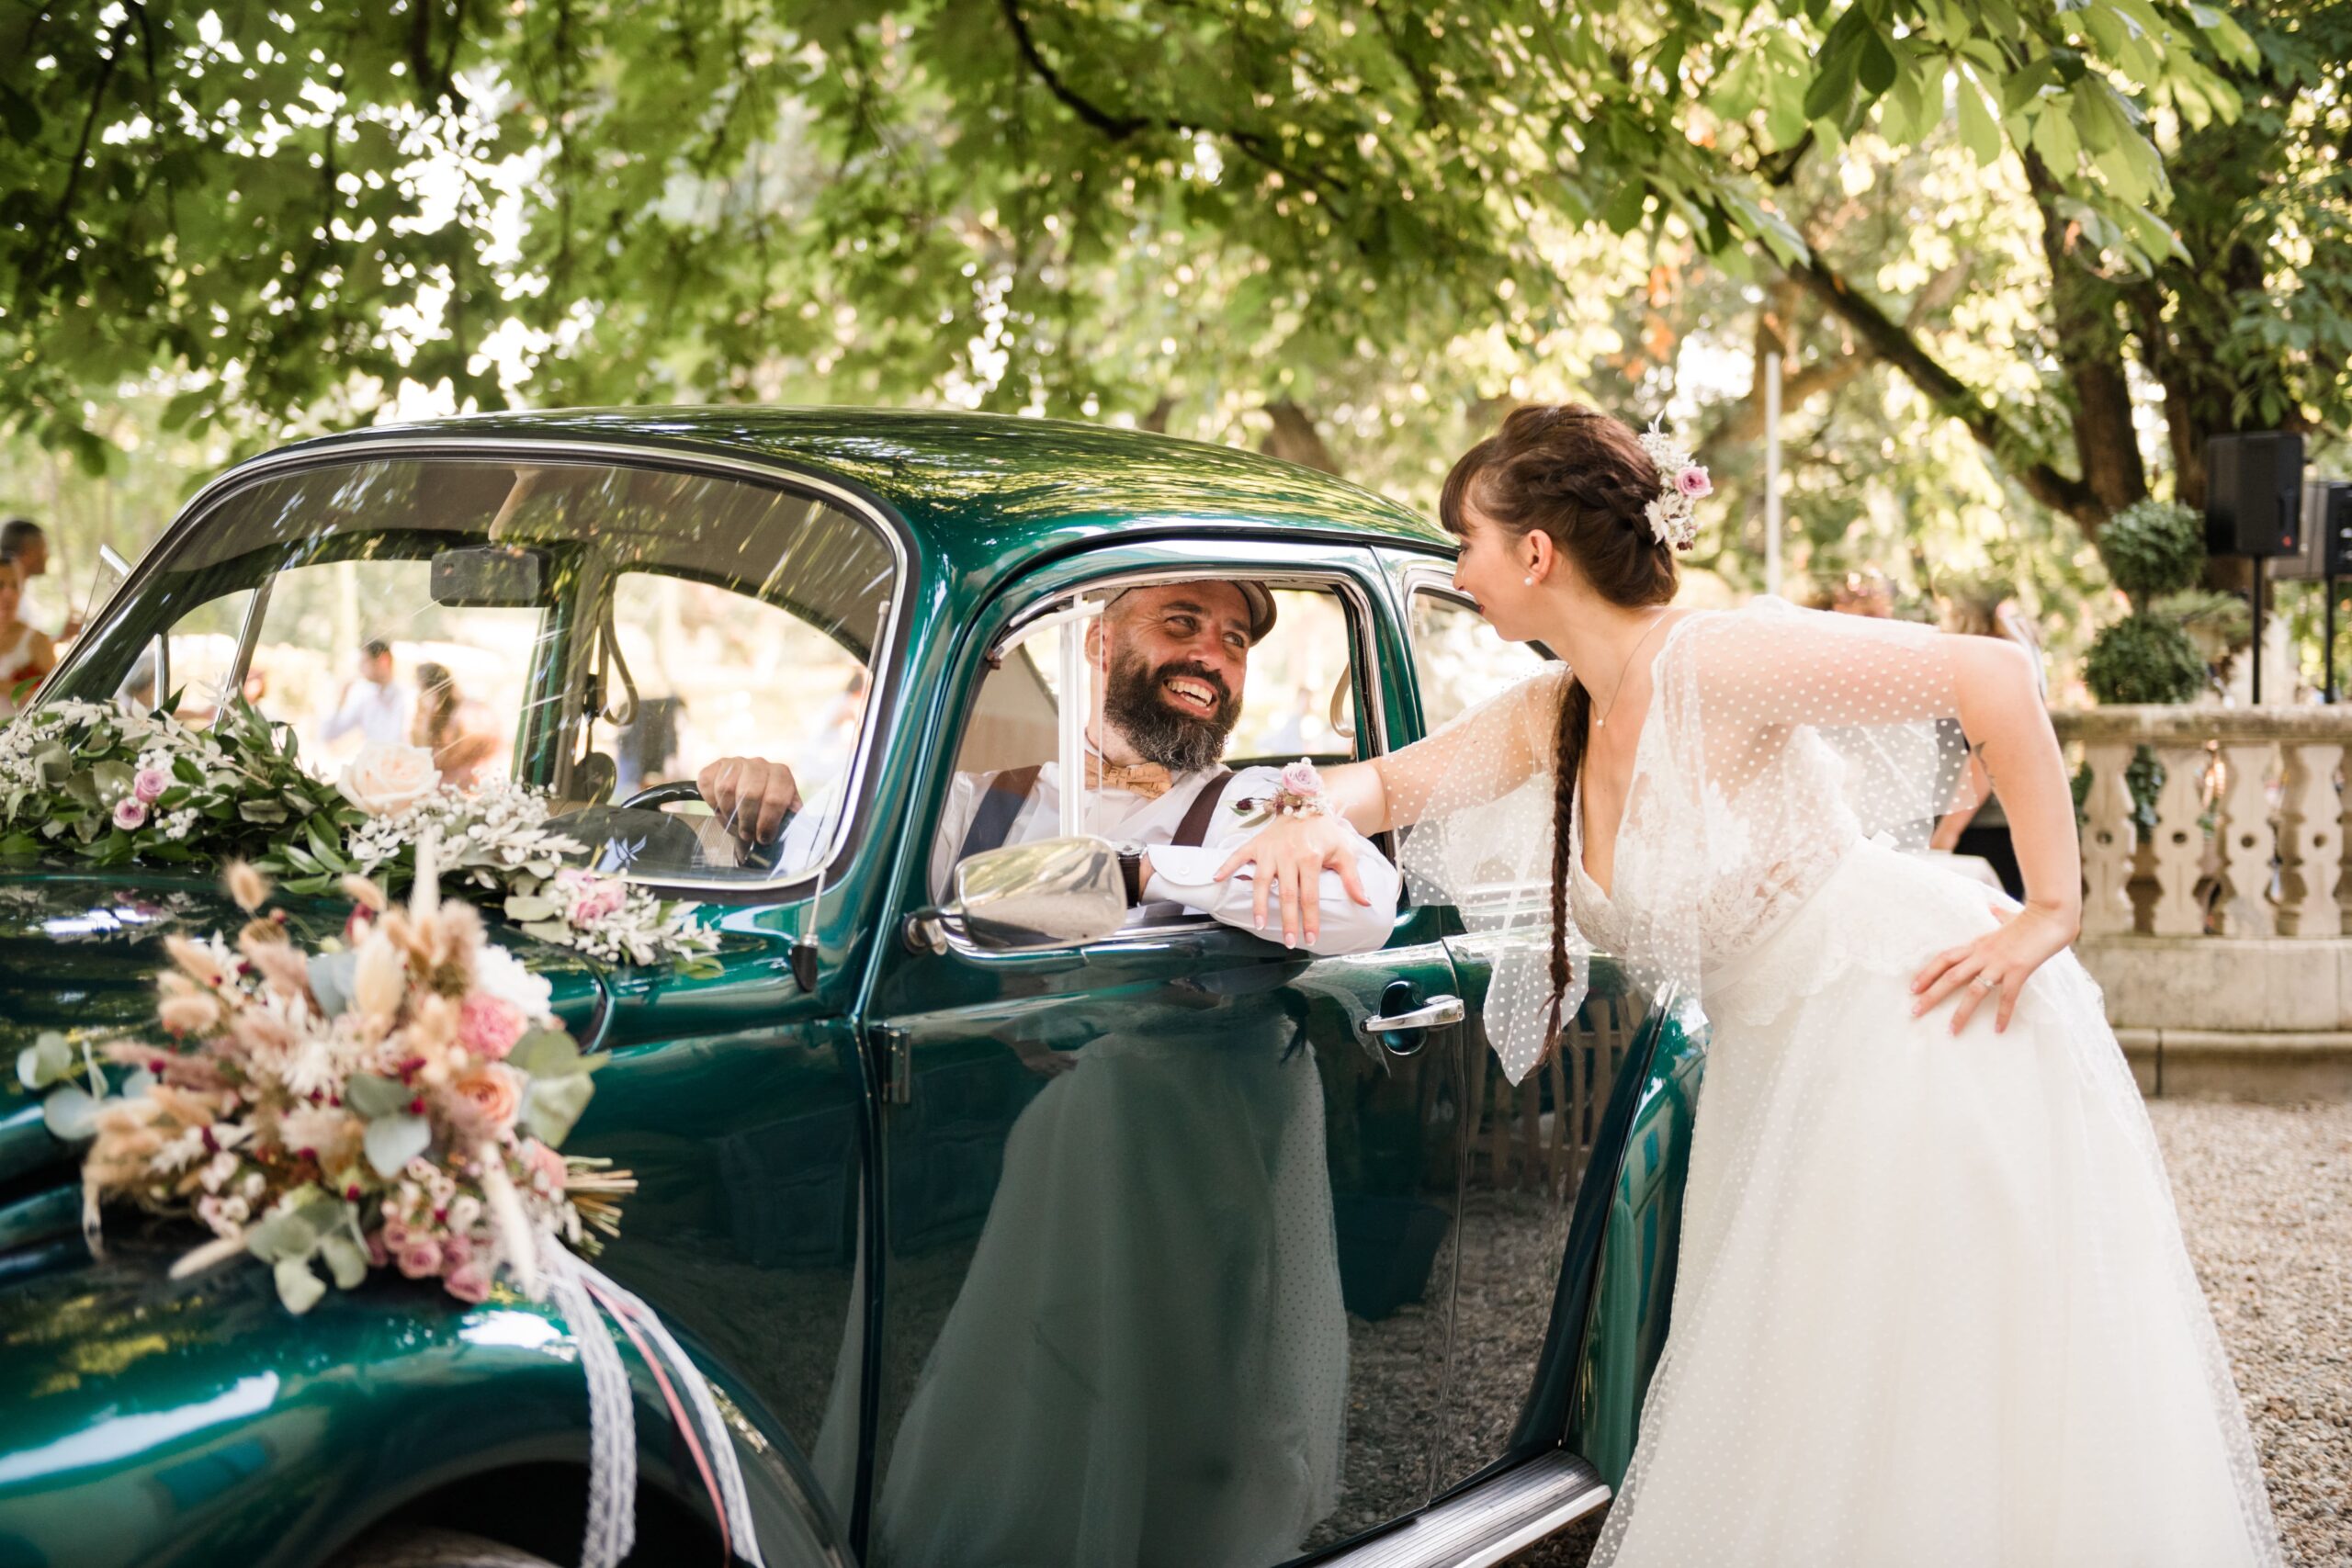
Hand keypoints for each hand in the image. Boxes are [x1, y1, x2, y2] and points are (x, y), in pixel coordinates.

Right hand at [698, 756, 801, 843]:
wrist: (750, 803)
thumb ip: (789, 822)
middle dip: (747, 821)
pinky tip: (721, 809)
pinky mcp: (716, 766)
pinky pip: (707, 783)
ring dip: (728, 813)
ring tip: (734, 823)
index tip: (764, 837)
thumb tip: (792, 830)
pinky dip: (711, 802)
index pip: (775, 798)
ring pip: (726, 788)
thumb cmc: (769, 813)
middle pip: (750, 793)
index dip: (767, 822)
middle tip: (747, 834)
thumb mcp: (784, 817)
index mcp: (781, 774)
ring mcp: (737, 762)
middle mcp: (760, 764)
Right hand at [1211, 813, 1368, 948]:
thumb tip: (1365, 902)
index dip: (1310, 919)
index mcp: (1310, 858)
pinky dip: (1227, 866)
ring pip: (1261, 880)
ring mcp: (1269, 850)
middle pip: (1286, 893)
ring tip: (1258, 924)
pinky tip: (1217, 879)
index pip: (1309, 895)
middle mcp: (1288, 855)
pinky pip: (1238, 855)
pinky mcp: (1256, 843)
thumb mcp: (1345, 852)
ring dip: (1258, 903)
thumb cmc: (1326, 832)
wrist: (1309, 803)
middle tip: (1289, 942)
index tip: (1310, 938)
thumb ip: (1352, 878)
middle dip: (1287, 920)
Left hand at [1909, 899, 2079, 1033]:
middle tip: (1915, 1012)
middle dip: (1931, 995)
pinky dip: (2003, 1014)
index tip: (1913, 988)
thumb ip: (1998, 915)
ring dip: (1961, 1013)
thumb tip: (1993, 907)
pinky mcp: (2018, 971)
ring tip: (1952, 1031)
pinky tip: (1999, 1029)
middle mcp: (1983, 955)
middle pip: (1950, 977)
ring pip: (1974, 991)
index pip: (1945, 958)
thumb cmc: (2030, 917)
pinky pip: (2007, 997)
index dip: (1927, 973)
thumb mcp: (2007, 916)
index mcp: (1978, 944)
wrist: (2050, 915)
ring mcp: (2000, 964)